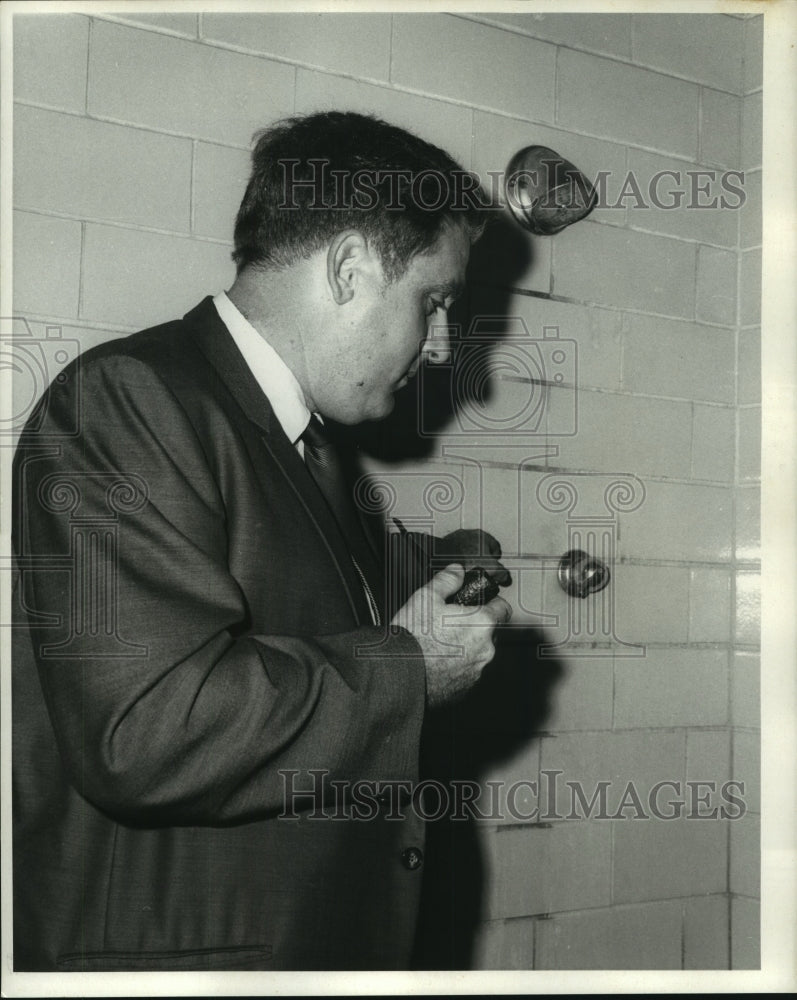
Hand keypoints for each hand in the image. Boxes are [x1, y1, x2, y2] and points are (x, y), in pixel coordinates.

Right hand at [391, 563, 512, 708]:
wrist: (398, 675)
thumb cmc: (413, 637)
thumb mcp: (426, 597)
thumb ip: (447, 581)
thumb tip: (457, 571)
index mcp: (482, 624)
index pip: (503, 609)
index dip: (491, 604)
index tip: (480, 604)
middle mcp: (486, 650)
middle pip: (490, 633)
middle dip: (475, 627)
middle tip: (450, 623)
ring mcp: (476, 672)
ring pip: (479, 654)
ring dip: (466, 648)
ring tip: (439, 644)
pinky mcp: (465, 690)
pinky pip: (467, 674)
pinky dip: (457, 668)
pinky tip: (436, 662)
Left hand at [434, 529, 511, 586]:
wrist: (439, 558)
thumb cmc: (465, 560)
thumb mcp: (490, 568)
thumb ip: (501, 573)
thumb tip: (505, 577)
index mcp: (482, 535)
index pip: (496, 547)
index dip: (497, 561)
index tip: (495, 569)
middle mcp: (468, 534)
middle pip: (481, 549)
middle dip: (482, 560)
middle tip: (481, 571)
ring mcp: (455, 538)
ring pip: (466, 551)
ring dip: (468, 560)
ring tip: (467, 572)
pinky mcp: (444, 545)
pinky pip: (454, 554)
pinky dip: (456, 561)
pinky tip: (455, 570)